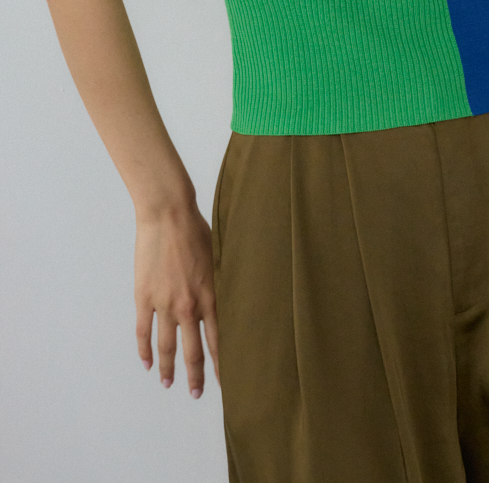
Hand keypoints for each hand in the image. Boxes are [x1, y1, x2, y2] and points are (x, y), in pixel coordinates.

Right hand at [133, 200, 220, 396]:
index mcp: (210, 297)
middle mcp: (188, 306)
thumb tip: (224, 299)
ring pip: (166, 347)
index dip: (220, 363)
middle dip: (196, 376)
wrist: (167, 215)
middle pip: (193, 351)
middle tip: (196, 393)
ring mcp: (164, 304)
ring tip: (168, 383)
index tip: (224, 381)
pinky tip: (146, 362)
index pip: (218, 340)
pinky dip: (144, 350)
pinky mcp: (144, 297)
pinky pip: (143, 331)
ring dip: (167, 368)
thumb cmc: (196, 230)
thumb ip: (218, 284)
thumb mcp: (217, 259)